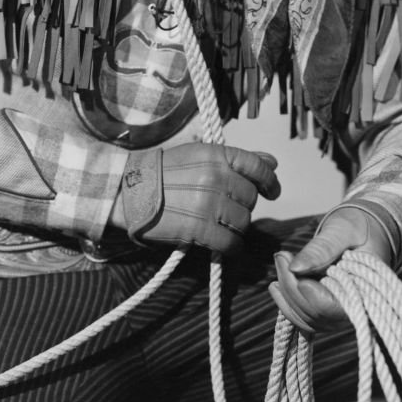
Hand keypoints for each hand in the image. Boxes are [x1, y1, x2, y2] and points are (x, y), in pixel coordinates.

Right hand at [119, 142, 280, 253]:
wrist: (129, 191)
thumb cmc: (164, 172)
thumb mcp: (199, 155)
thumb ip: (236, 160)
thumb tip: (272, 162)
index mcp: (216, 154)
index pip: (257, 166)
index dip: (269, 181)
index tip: (272, 191)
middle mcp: (217, 176)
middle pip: (250, 198)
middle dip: (242, 206)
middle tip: (225, 210)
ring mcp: (210, 203)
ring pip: (243, 221)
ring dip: (235, 227)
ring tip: (218, 225)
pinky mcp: (200, 229)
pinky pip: (230, 243)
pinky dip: (231, 247)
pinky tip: (223, 245)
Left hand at [269, 206, 393, 333]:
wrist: (365, 232)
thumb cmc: (357, 228)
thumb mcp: (343, 230)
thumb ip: (322, 248)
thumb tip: (295, 268)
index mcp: (368, 291)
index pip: (335, 307)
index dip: (311, 294)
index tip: (293, 268)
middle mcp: (356, 310)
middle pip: (316, 313)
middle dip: (292, 286)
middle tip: (282, 256)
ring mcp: (341, 314)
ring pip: (307, 318)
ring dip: (288, 292)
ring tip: (281, 261)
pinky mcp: (329, 312)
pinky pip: (305, 318)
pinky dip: (288, 302)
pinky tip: (276, 285)